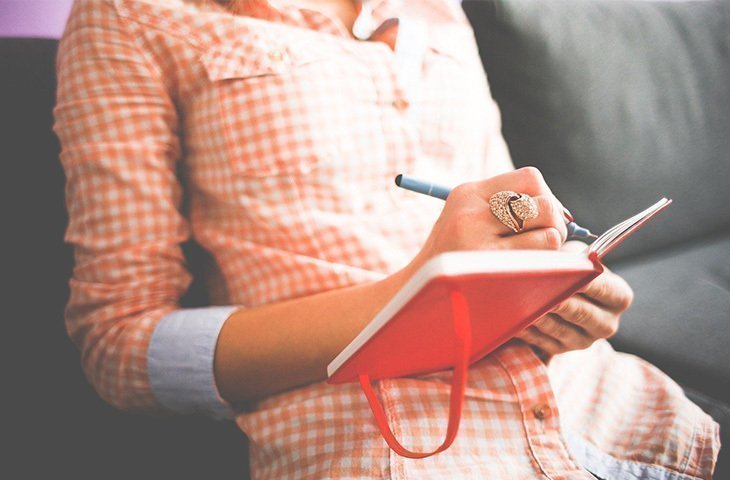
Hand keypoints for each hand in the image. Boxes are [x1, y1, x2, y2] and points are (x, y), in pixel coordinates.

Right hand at [411, 167, 568, 270]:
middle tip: (548, 241)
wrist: (415, 292)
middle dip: (555, 223)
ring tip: (536, 259)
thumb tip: (564, 215)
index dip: (547, 196)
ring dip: (551, 248)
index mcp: (467, 193)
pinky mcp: (486, 269)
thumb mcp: (466, 219)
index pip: (529, 178)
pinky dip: (546, 267)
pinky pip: (540, 261)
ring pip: (548, 232)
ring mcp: (477, 241)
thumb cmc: (451, 257)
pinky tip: (530, 274)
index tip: (543, 218)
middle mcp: (471, 212)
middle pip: (543, 203)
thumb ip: (506, 209)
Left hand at [516, 246, 633, 357]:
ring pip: (560, 330)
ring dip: (541, 316)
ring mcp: (584, 340)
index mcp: (619, 298)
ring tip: (524, 304)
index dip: (587, 281)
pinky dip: (528, 330)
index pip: (605, 289)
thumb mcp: (579, 258)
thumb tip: (562, 260)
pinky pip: (542, 341)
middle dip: (561, 302)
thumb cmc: (572, 269)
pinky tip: (515, 320)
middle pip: (583, 314)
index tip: (570, 273)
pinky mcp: (561, 350)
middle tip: (542, 291)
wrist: (564, 292)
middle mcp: (607, 324)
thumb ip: (574, 258)